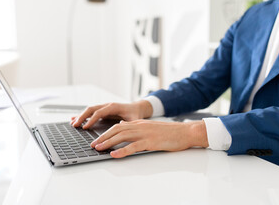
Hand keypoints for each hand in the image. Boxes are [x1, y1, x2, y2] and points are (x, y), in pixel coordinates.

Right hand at [71, 100, 152, 128]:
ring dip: (81, 116)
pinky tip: (75, 119)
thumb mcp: (134, 119)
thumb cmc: (135, 114)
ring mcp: (104, 108)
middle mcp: (107, 105)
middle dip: (82, 116)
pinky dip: (83, 116)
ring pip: (90, 110)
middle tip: (75, 125)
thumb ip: (129, 122)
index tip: (85, 127)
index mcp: (114, 107)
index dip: (91, 119)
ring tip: (72, 123)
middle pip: (91, 109)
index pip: (99, 112)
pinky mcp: (103, 111)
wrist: (137, 108)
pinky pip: (91, 112)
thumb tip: (123, 126)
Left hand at [90, 119, 208, 157]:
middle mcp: (140, 126)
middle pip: (116, 129)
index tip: (97, 138)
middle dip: (103, 137)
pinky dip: (122, 151)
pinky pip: (133, 146)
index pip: (118, 126)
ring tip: (98, 148)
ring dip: (108, 142)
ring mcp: (145, 133)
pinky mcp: (150, 142)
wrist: (185, 132)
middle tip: (93, 144)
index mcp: (139, 123)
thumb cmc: (170, 132)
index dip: (106, 132)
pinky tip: (114, 155)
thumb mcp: (151, 128)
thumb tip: (125, 130)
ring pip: (122, 136)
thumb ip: (138, 128)